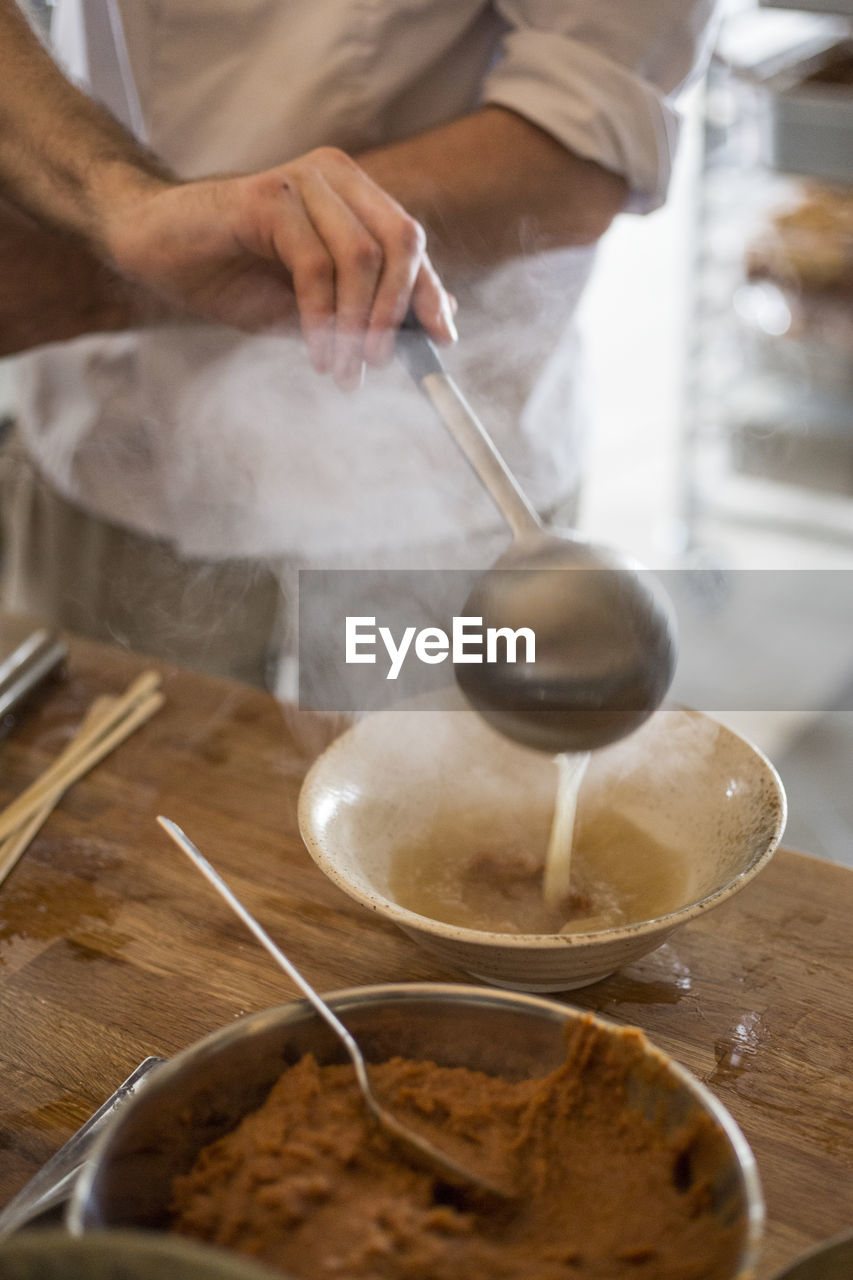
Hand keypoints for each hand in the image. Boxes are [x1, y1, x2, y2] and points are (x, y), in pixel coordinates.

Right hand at [99, 148, 456, 387]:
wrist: (153, 247)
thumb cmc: (232, 275)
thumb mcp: (311, 303)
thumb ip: (365, 306)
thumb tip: (434, 323)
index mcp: (351, 194)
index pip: (409, 240)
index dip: (428, 292)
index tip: (442, 341)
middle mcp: (333, 176)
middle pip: (400, 240)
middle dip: (397, 311)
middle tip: (379, 363)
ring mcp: (301, 180)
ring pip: (361, 257)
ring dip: (357, 325)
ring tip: (343, 371)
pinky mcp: (267, 196)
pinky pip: (316, 265)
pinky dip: (322, 318)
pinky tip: (316, 352)